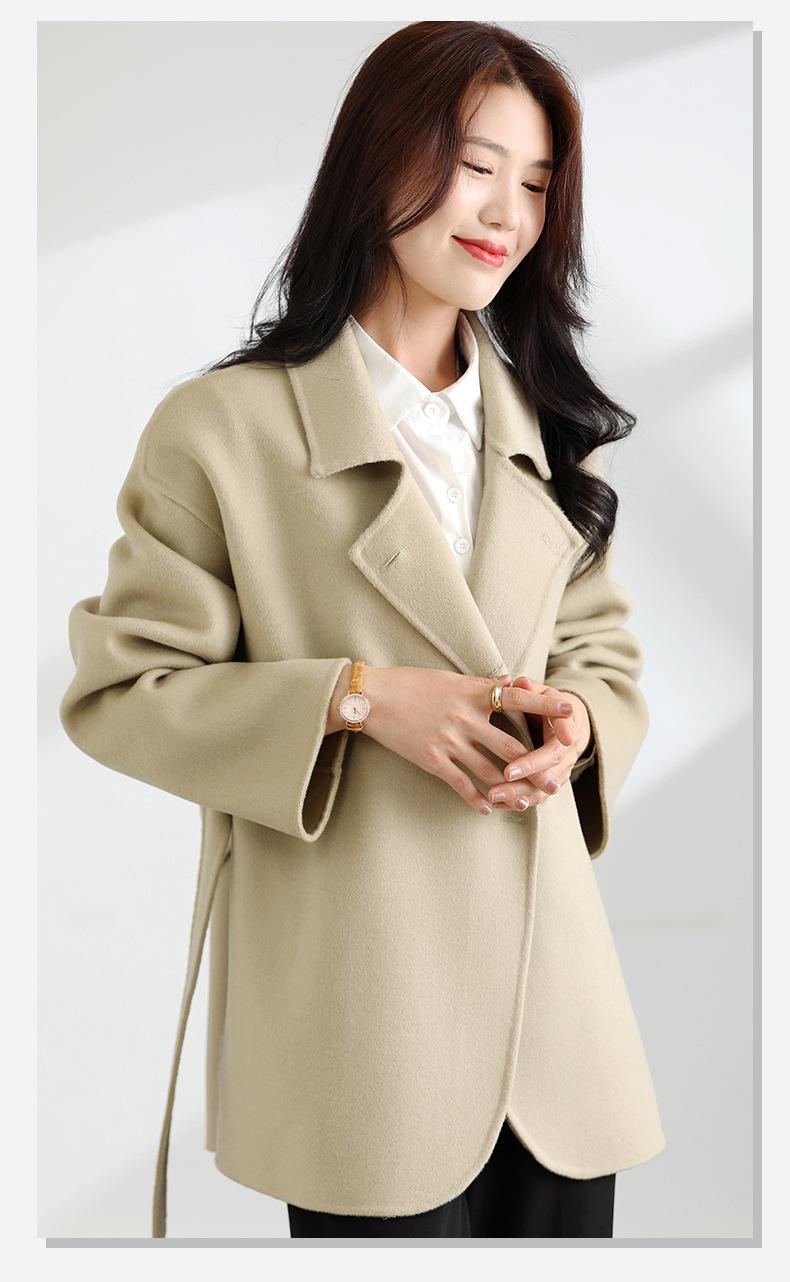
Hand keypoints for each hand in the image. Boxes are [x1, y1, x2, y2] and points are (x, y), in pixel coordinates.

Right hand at [358, 666, 577, 816]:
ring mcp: (450, 741)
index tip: (572, 711)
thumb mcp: (450, 677)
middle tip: (555, 784)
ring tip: (526, 804)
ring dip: (510, 791)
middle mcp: (466, 718)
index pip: (519, 698)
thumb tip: (510, 681)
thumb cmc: (411, 683)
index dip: (547, 705)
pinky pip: (461, 784)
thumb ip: (481, 684)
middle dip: (536, 769)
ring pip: (490, 772)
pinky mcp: (432, 759)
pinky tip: (487, 809)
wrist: (372, 698)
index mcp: (473, 693)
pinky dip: (476, 799)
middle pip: (511, 748)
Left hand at [485, 675, 590, 809]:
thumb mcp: (542, 692)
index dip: (538, 757)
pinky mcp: (552, 781)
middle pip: (550, 769)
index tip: (514, 767)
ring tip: (494, 797)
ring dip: (520, 795)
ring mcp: (563, 768)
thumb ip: (530, 689)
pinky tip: (499, 804)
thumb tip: (519, 682)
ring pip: (544, 788)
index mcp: (567, 726)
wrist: (568, 722)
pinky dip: (519, 801)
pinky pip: (538, 796)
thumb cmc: (548, 702)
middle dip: (526, 775)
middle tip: (502, 778)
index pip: (556, 744)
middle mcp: (569, 751)